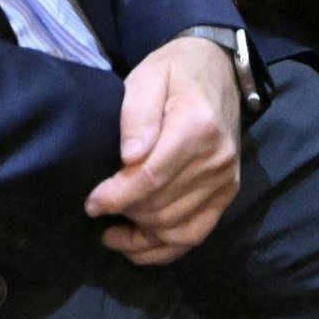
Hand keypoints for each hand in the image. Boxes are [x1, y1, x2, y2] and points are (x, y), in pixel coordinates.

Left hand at [84, 35, 242, 263]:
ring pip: (176, 227)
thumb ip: (137, 114)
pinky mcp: (226, 193)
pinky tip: (136, 247)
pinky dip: (164, 248)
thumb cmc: (176, 71)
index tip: (92, 203)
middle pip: (162, 206)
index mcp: (197, 127)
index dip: (117, 196)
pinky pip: (196, 234)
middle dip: (125, 213)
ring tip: (111, 232)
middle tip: (98, 208)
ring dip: (140, 236)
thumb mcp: (148, 76)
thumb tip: (130, 157)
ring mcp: (225, 180)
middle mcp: (217, 160)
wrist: (219, 70)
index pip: (152, 177)